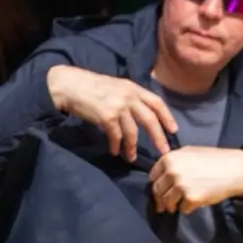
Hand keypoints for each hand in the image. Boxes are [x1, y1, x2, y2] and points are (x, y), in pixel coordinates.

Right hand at [45, 66, 178, 162]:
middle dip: (158, 137)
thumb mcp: (115, 86)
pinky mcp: (107, 118)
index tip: (173, 130)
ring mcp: (118, 107)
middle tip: (164, 151)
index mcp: (133, 88)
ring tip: (132, 157)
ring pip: (133, 132)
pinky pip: (116, 136)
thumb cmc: (90, 86)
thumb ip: (129, 96)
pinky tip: (115, 151)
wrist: (69, 85)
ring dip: (133, 147)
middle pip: (150, 119)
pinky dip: (117, 146)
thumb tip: (140, 111)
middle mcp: (129, 96)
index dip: (167, 117)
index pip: (156, 102)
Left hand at [148, 146, 242, 214]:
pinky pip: (182, 209)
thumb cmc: (213, 159)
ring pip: (167, 202)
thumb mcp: (189, 152)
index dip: (156, 184)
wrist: (235, 169)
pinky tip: (190, 206)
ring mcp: (181, 185)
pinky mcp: (191, 198)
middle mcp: (172, 171)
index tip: (159, 190)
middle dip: (159, 199)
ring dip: (170, 207)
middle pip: (157, 190)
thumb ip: (173, 161)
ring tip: (173, 209)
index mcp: (169, 159)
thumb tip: (162, 172)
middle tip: (162, 206)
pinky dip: (185, 209)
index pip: (153, 176)